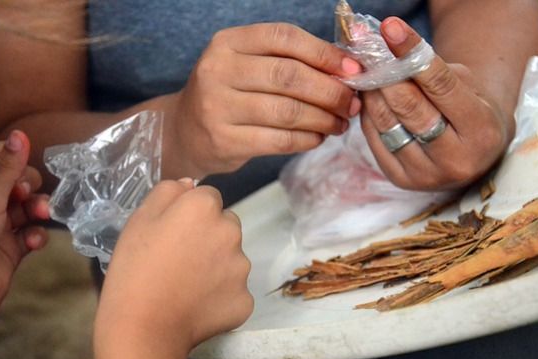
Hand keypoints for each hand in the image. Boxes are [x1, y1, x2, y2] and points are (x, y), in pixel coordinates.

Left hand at [0, 131, 49, 338]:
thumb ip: (7, 168)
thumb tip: (20, 134)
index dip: (12, 156)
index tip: (22, 167)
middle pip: (18, 179)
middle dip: (31, 185)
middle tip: (27, 196)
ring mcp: (1, 224)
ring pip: (29, 206)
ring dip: (39, 209)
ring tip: (41, 217)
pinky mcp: (14, 246)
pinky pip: (34, 232)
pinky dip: (37, 235)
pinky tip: (32, 243)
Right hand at [97, 179, 252, 352]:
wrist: (143, 327)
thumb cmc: (135, 269)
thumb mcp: (139, 220)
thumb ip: (167, 192)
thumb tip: (191, 185)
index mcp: (204, 207)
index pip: (208, 198)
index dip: (189, 215)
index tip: (172, 235)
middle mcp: (231, 231)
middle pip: (226, 225)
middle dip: (210, 236)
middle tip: (181, 260)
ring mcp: (242, 268)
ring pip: (233, 258)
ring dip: (217, 266)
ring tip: (187, 286)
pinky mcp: (245, 300)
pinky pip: (234, 291)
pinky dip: (220, 296)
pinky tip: (197, 306)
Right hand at [166, 22, 362, 177]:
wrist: (184, 131)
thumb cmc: (227, 94)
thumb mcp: (246, 65)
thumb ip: (286, 61)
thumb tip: (346, 70)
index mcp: (228, 42)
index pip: (284, 38)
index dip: (324, 53)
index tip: (353, 71)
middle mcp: (218, 70)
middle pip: (289, 76)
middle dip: (330, 91)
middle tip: (352, 104)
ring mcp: (217, 107)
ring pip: (287, 111)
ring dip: (323, 119)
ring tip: (340, 123)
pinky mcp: (224, 140)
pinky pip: (278, 140)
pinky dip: (306, 140)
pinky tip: (318, 138)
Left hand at [359, 17, 507, 189]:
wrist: (474, 152)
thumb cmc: (470, 108)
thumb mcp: (465, 85)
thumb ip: (431, 71)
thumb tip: (387, 46)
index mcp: (481, 130)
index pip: (441, 85)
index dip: (412, 54)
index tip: (391, 29)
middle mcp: (456, 159)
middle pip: (410, 108)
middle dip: (385, 75)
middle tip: (369, 53)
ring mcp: (427, 175)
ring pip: (388, 126)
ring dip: (371, 94)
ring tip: (364, 72)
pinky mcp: (402, 180)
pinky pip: (376, 141)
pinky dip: (368, 116)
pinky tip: (366, 98)